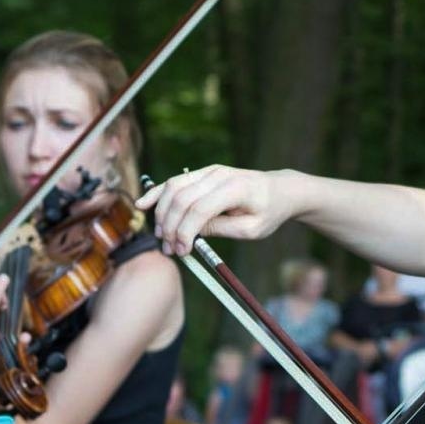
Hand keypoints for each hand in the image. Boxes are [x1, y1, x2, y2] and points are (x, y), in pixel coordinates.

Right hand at [136, 165, 296, 256]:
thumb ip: (221, 229)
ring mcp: (210, 171)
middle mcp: (220, 175)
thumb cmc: (269, 211)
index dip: (186, 232)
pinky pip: (176, 181)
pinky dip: (158, 192)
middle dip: (171, 227)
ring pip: (174, 188)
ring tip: (161, 237)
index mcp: (236, 189)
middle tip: (170, 250)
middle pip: (182, 199)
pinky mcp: (203, 173)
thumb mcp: (251, 229)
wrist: (281, 190)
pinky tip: (144, 204)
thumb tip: (189, 233)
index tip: (182, 252)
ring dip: (162, 214)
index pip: (200, 209)